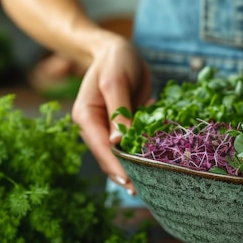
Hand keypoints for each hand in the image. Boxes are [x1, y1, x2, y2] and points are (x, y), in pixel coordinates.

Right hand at [71, 36, 151, 195]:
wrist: (117, 50)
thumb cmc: (115, 60)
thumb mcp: (116, 81)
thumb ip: (119, 111)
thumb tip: (118, 142)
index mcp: (86, 116)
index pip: (101, 148)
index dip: (116, 167)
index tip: (131, 183)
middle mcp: (94, 126)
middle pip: (109, 157)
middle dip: (126, 174)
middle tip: (146, 192)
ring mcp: (108, 127)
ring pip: (120, 154)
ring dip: (135, 168)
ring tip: (153, 186)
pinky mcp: (123, 125)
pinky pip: (132, 144)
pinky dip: (142, 154)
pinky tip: (157, 167)